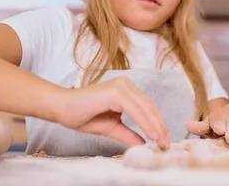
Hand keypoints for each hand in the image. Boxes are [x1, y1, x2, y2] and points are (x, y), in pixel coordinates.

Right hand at [50, 76, 169, 148]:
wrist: (61, 109)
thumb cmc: (82, 115)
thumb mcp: (112, 128)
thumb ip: (128, 134)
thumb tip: (144, 144)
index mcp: (127, 90)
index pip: (148, 107)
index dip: (158, 124)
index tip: (164, 140)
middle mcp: (126, 85)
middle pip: (150, 107)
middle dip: (160, 126)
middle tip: (167, 143)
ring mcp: (121, 86)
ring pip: (145, 108)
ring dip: (155, 126)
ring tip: (161, 141)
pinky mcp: (115, 92)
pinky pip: (134, 109)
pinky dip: (144, 122)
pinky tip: (151, 134)